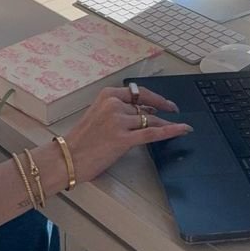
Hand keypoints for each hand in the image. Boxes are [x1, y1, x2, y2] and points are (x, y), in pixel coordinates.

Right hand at [64, 85, 192, 183]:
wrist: (67, 157)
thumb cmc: (81, 140)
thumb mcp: (98, 115)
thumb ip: (119, 110)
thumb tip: (145, 111)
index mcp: (107, 95)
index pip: (138, 92)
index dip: (154, 98)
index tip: (164, 102)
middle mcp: (114, 104)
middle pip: (145, 107)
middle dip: (162, 110)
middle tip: (174, 111)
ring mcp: (119, 121)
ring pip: (150, 119)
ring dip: (166, 123)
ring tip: (179, 126)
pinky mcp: (123, 139)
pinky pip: (151, 132)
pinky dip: (170, 130)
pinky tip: (182, 129)